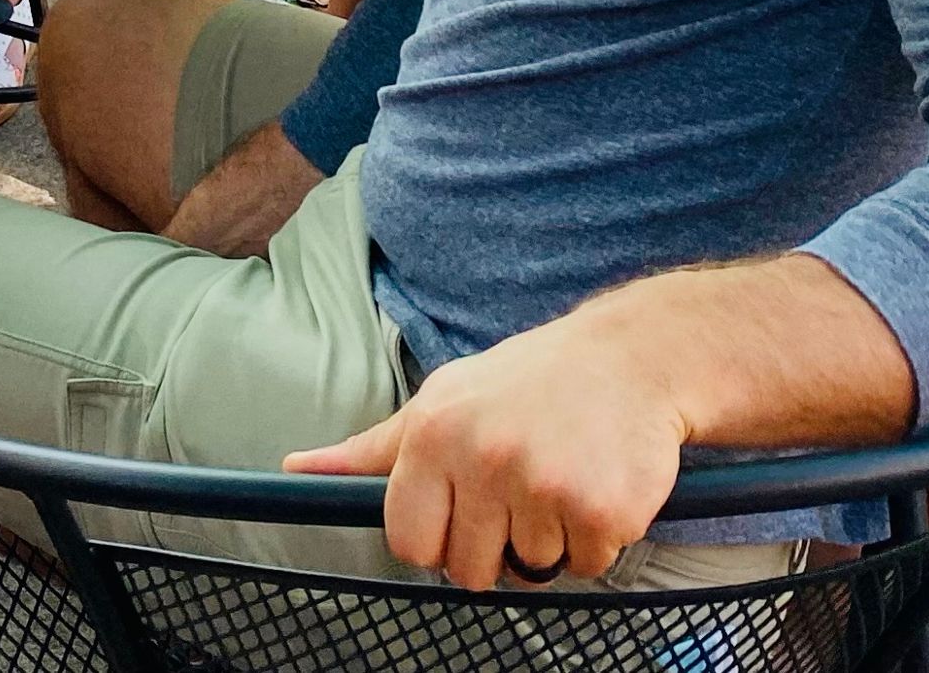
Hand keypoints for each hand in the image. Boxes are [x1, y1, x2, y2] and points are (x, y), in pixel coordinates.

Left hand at [284, 306, 689, 589]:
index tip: (465, 510)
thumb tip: (297, 471)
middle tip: (522, 487)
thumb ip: (371, 450)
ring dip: (551, 537)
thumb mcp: (441, 400)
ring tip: (563, 471)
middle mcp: (484, 458)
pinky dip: (597, 538)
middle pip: (470, 571)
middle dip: (497, 545)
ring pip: (533, 569)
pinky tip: (598, 481)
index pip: (409, 543)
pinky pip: (587, 566)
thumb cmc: (526, 383)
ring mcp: (545, 485)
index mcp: (433, 434)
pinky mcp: (602, 509)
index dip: (439, 539)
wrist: (632, 358)